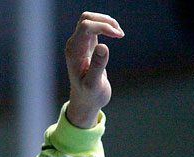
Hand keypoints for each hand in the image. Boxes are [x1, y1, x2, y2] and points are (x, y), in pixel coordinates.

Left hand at [65, 12, 123, 127]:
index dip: (103, 26)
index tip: (118, 36)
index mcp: (74, 52)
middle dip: (105, 20)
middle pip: (87, 18)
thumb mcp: (94, 84)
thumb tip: (103, 46)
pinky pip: (95, 27)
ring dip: (107, 22)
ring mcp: (80, 45)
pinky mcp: (87, 46)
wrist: (85, 102)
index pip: (86, 26)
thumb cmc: (89, 96)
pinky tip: (116, 36)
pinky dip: (107, 27)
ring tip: (119, 34)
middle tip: (119, 34)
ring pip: (91, 20)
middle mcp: (74, 45)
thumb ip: (97, 65)